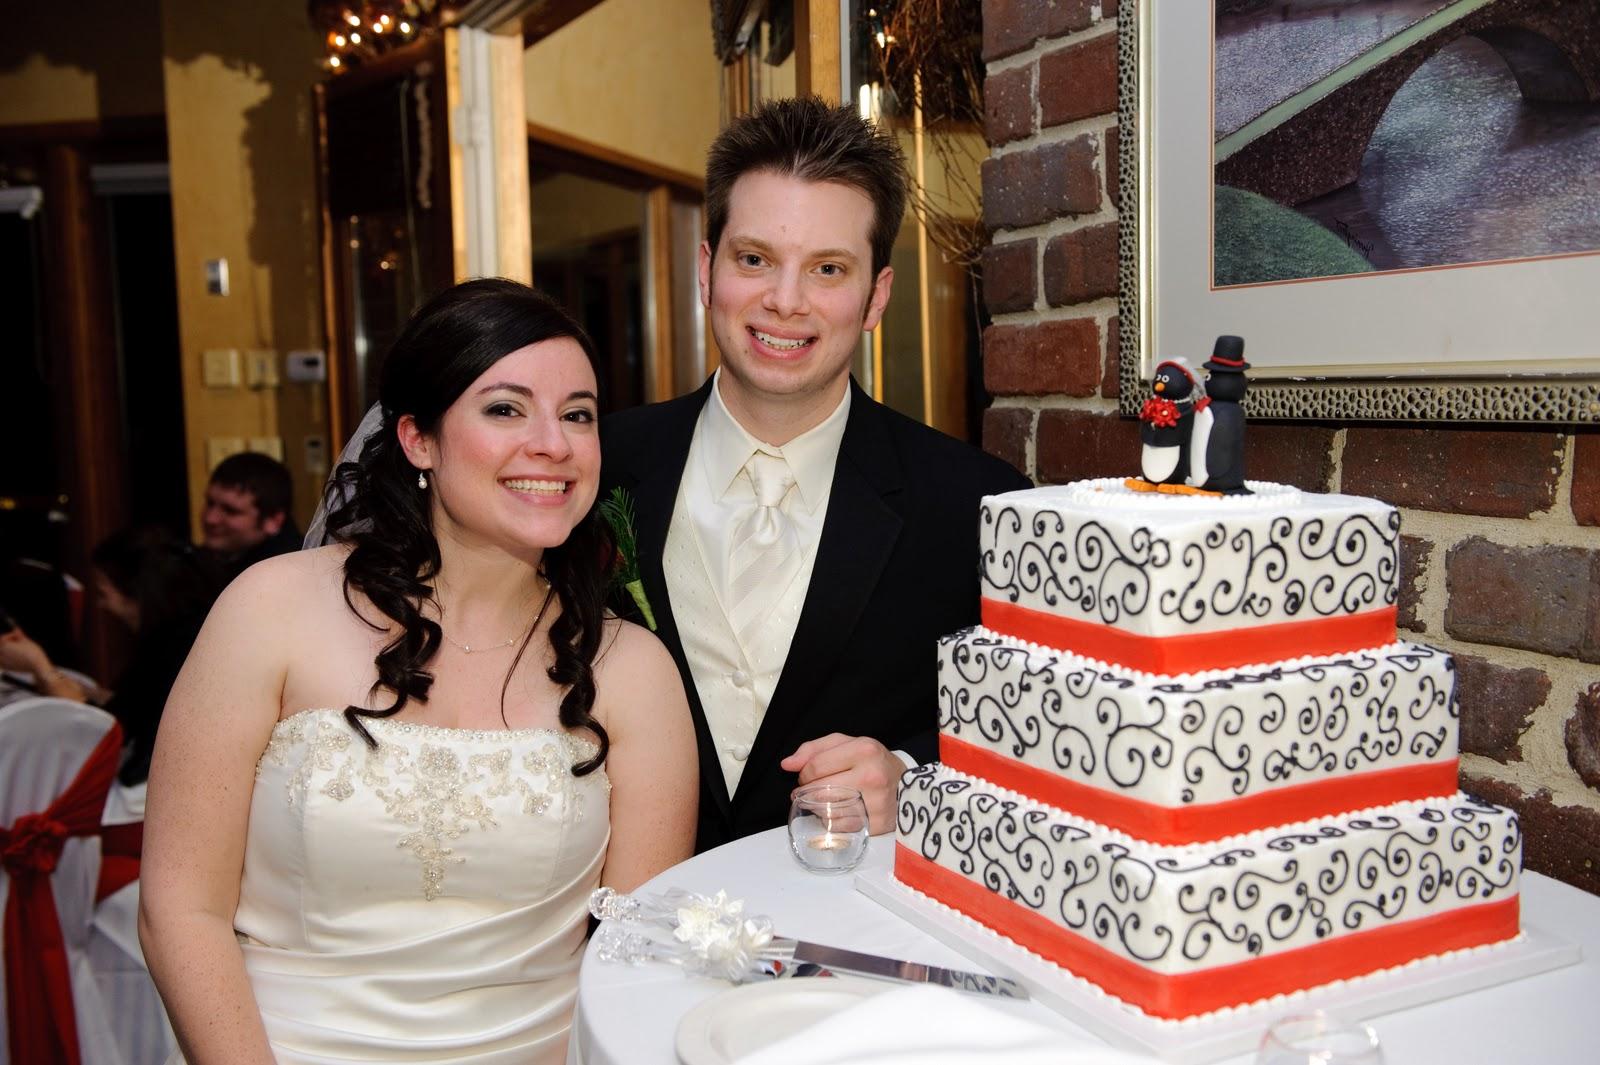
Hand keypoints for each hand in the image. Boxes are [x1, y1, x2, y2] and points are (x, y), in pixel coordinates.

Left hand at [0, 628, 86, 700]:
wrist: (38, 667)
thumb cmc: (34, 654)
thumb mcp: (27, 641)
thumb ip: (19, 634)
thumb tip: (16, 629)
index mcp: (4, 646)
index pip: (3, 638)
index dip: (11, 635)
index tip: (17, 635)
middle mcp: (1, 654)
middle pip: (1, 646)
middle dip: (8, 643)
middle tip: (18, 642)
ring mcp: (3, 662)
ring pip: (1, 654)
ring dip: (7, 651)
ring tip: (19, 650)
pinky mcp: (7, 668)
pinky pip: (3, 661)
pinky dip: (7, 658)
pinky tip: (17, 657)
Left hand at [780, 734, 905, 834]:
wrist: (907, 785)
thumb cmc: (873, 762)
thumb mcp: (848, 744)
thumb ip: (814, 749)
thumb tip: (788, 764)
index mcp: (864, 750)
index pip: (814, 767)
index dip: (803, 774)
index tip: (806, 776)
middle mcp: (871, 776)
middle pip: (818, 791)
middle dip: (807, 792)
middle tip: (810, 790)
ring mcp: (875, 803)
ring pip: (825, 811)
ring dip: (816, 808)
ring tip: (823, 800)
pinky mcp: (876, 824)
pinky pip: (838, 827)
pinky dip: (830, 821)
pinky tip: (836, 812)